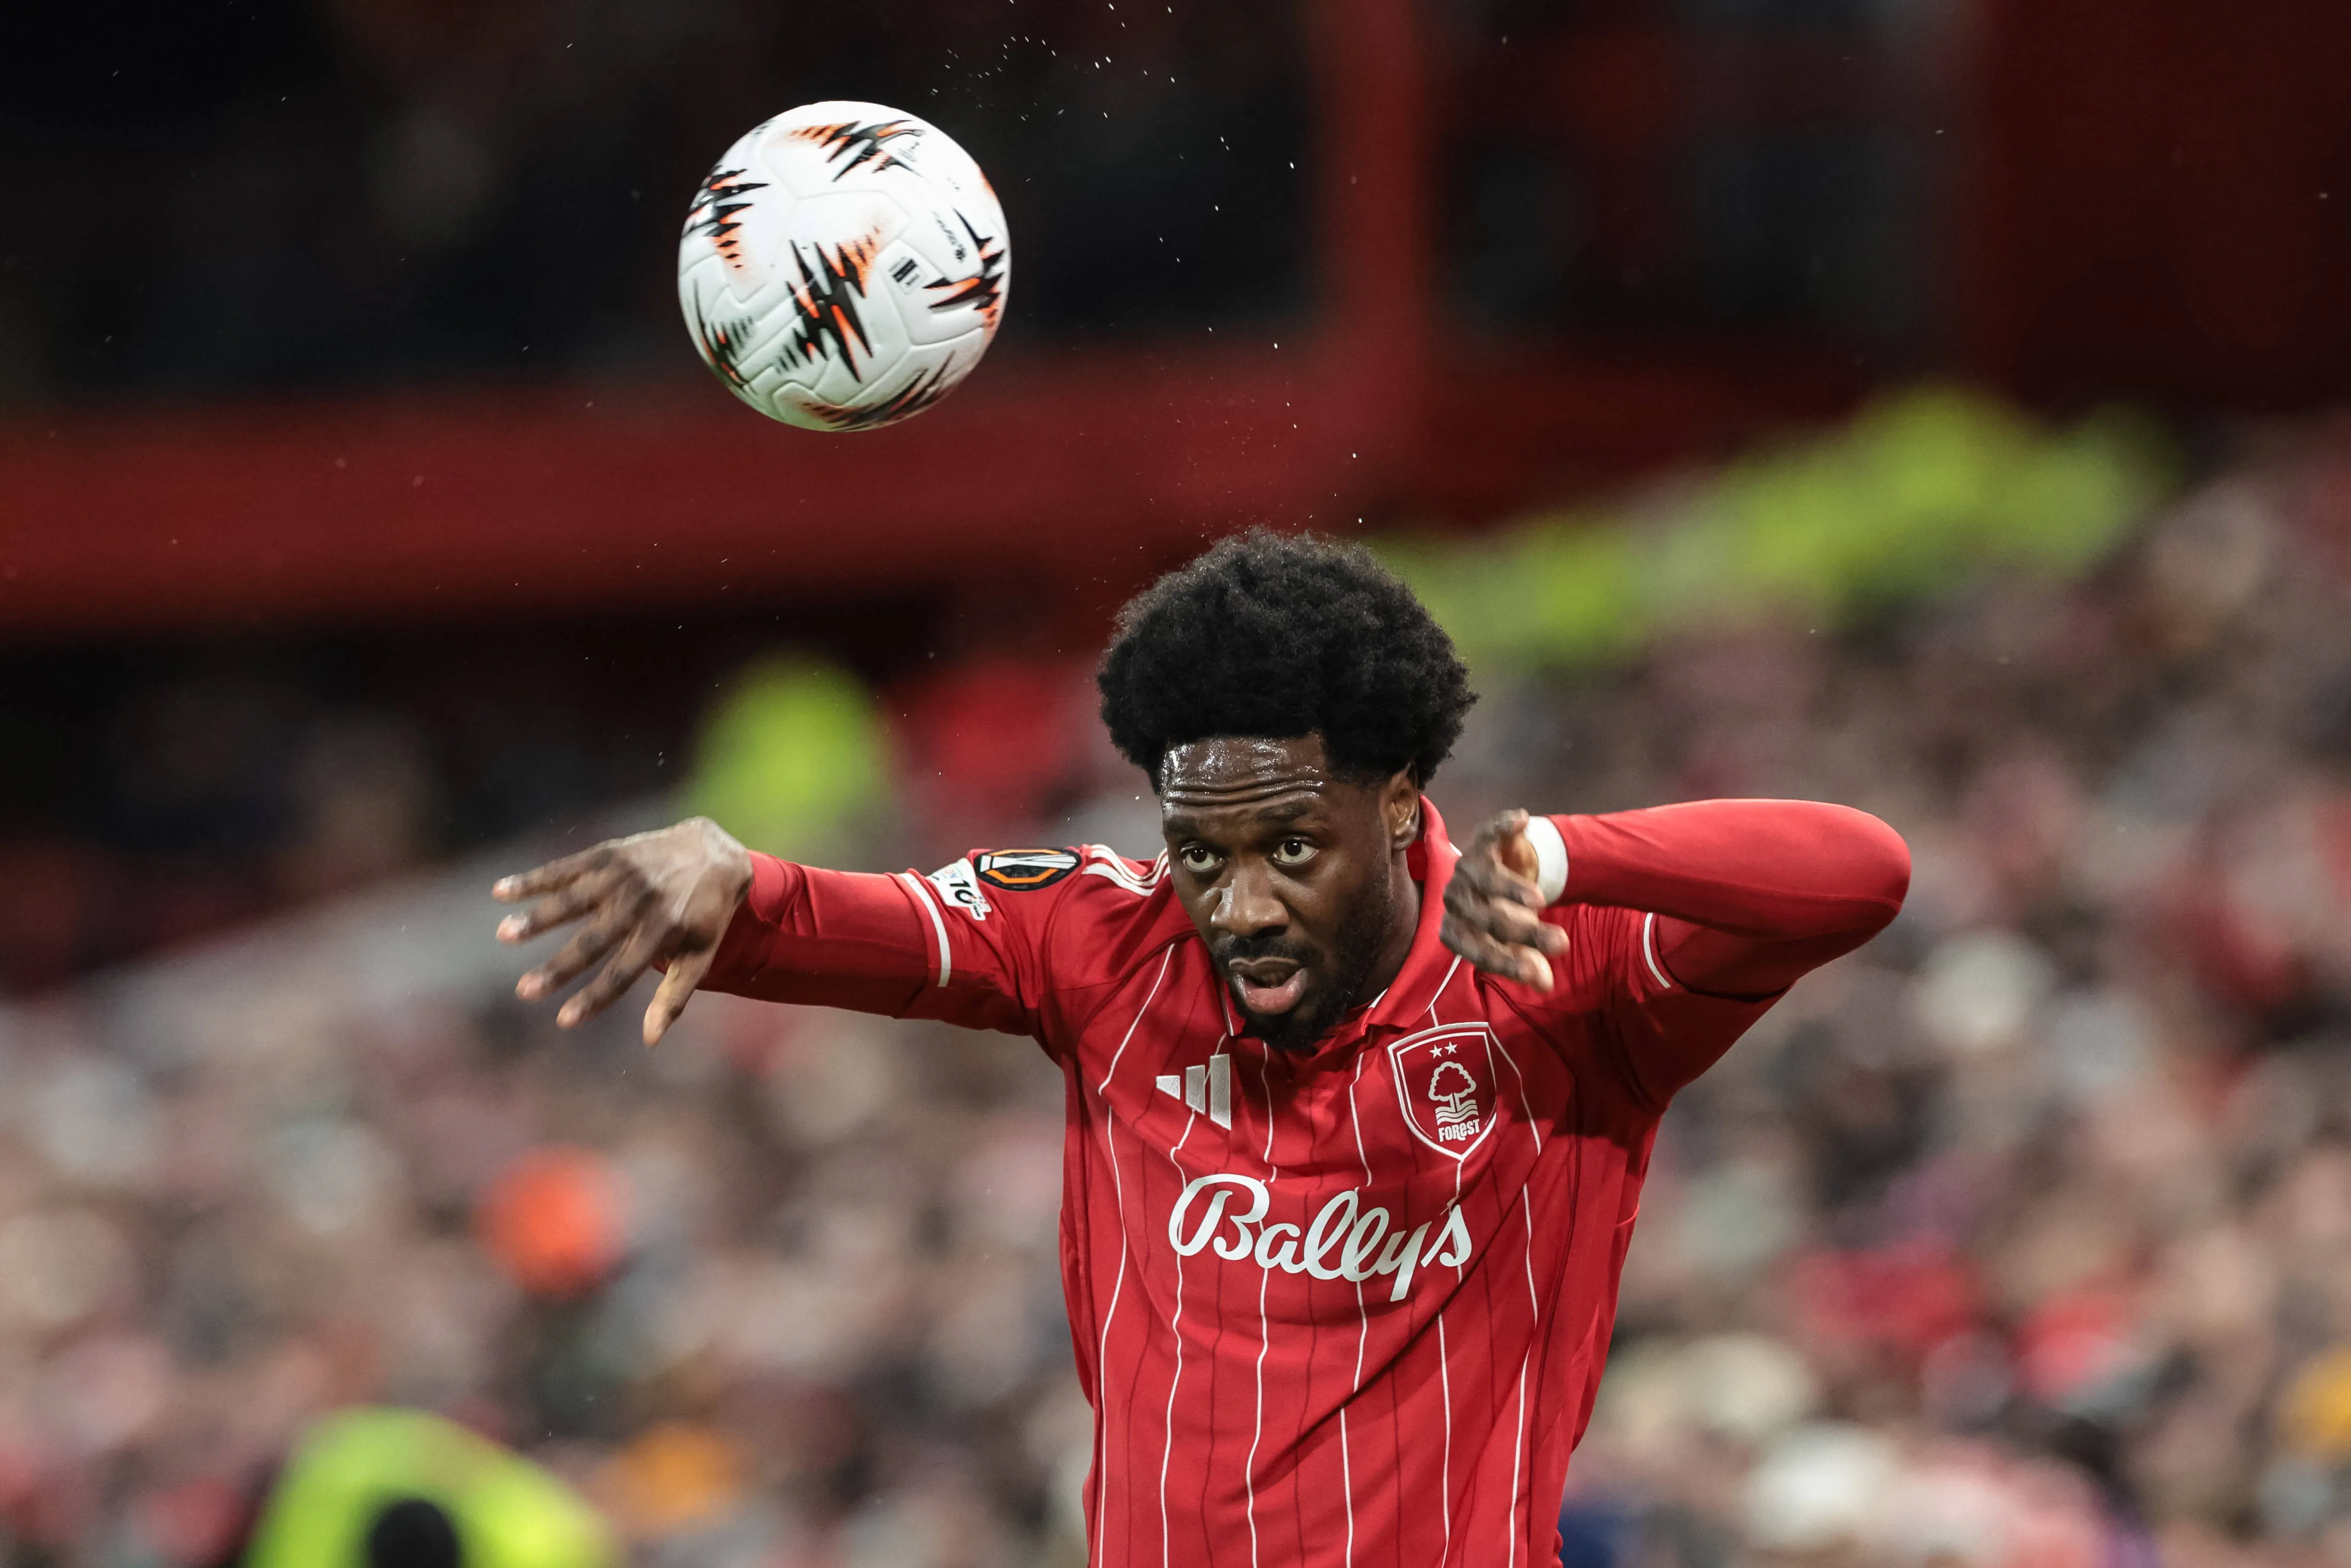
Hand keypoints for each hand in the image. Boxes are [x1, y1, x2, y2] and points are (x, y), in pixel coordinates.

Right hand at [492, 817, 754, 1044]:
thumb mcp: (700, 956)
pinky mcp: (607, 855)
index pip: (624, 972)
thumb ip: (674, 997)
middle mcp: (641, 904)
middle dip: (559, 968)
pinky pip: (565, 868)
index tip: (564, 1021)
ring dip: (538, 917)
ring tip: (504, 934)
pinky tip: (500, 892)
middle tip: (525, 990)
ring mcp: (622, 877)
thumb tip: (651, 1040)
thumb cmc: (704, 915)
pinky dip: (533, 880)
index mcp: (665, 932)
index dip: (595, 997)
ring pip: (574, 901)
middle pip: (593, 941)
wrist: (714, 852)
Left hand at [1441, 809, 1568, 990]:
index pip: (1476, 950)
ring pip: (1486, 879)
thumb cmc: (1509, 915)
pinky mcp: (1481, 841)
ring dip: (1512, 889)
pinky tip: (1522, 821)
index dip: (1506, 962)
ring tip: (1540, 901)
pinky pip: (1491, 832)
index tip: (1536, 973)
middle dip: (1525, 931)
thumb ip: (1527, 962)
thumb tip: (1545, 985)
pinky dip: (1505, 826)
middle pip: (1485, 917)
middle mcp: (1455, 899)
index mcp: (1456, 929)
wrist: (1510, 874)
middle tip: (1560, 942)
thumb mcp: (1518, 943)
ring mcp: (1466, 867)